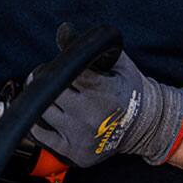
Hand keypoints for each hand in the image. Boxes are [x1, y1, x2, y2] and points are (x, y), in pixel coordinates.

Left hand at [29, 51, 182, 167]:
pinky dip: (37, 124)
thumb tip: (64, 31)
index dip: (58, 67)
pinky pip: (41, 136)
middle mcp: (91, 116)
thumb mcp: (119, 63)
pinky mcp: (74, 152)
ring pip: (44, 111)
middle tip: (45, 77)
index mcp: (103, 92)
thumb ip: (92, 47)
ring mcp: (81, 136)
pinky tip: (44, 115)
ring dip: (41, 100)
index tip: (58, 66)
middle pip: (53, 92)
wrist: (145, 126)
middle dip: (45, 80)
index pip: (67, 73)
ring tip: (48, 95)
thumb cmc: (130, 92)